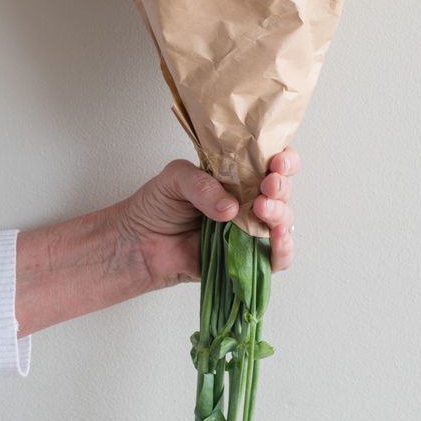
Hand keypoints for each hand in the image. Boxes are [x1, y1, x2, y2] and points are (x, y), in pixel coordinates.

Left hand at [15, 149, 297, 335]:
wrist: (137, 243)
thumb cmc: (156, 207)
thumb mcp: (174, 178)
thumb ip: (201, 184)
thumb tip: (230, 207)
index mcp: (236, 176)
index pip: (271, 163)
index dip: (283, 160)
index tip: (276, 160)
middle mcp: (247, 201)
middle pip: (282, 191)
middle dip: (280, 186)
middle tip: (267, 185)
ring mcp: (248, 231)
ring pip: (283, 221)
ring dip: (280, 213)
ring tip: (260, 209)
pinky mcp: (245, 260)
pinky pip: (275, 259)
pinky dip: (284, 249)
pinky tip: (278, 238)